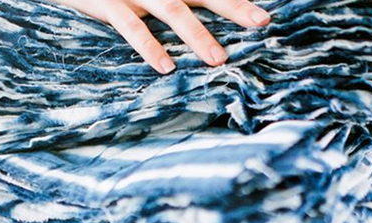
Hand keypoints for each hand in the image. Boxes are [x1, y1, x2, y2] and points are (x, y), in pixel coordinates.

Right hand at [49, 0, 270, 72]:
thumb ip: (166, 4)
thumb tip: (190, 25)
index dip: (236, 2)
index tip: (264, 19)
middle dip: (232, 8)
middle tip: (259, 25)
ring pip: (173, 9)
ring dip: (198, 35)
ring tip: (218, 60)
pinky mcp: (107, 1)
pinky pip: (131, 27)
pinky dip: (149, 47)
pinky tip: (165, 67)